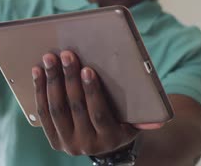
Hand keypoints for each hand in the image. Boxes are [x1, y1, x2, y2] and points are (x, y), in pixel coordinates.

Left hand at [32, 50, 156, 155]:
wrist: (106, 145)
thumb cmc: (124, 123)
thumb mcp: (136, 123)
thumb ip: (146, 118)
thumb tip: (162, 119)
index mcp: (109, 138)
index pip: (98, 113)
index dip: (92, 92)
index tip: (87, 69)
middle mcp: (86, 145)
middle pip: (74, 108)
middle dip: (69, 79)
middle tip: (67, 55)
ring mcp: (67, 143)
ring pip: (56, 109)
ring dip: (52, 82)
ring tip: (50, 59)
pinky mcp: (53, 138)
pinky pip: (43, 113)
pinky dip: (40, 91)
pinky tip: (38, 72)